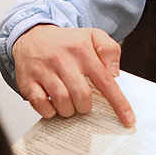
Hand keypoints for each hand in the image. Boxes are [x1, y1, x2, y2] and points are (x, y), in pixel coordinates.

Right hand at [11, 24, 134, 126]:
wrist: (31, 34)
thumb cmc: (65, 41)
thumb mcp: (92, 35)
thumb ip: (110, 50)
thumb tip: (115, 73)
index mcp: (82, 51)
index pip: (105, 80)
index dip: (118, 103)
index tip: (127, 120)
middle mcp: (63, 61)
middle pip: (82, 96)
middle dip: (85, 106)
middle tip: (82, 102)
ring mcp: (44, 71)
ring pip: (62, 102)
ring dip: (69, 110)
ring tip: (68, 103)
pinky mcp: (28, 81)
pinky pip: (41, 105)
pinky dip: (50, 111)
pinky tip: (52, 104)